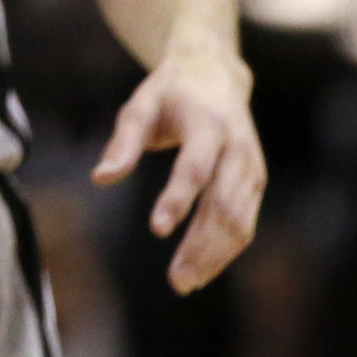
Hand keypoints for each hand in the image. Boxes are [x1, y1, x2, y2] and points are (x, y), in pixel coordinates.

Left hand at [94, 46, 263, 292]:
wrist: (215, 73)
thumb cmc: (169, 92)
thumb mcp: (139, 106)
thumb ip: (122, 143)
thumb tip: (100, 179)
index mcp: (209, 123)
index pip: (196, 168)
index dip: (178, 199)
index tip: (157, 230)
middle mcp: (238, 148)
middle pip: (223, 204)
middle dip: (200, 245)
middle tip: (175, 280)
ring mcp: (252, 167)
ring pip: (240, 220)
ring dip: (215, 255)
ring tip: (185, 283)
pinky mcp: (256, 182)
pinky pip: (246, 222)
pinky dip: (226, 250)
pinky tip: (202, 270)